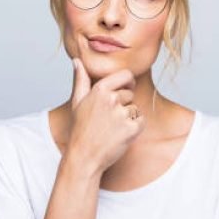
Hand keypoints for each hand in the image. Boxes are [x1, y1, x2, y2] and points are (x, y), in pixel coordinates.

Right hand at [64, 57, 145, 175]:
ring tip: (112, 128)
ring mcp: (122, 114)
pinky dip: (135, 128)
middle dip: (124, 105)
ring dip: (128, 118)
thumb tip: (77, 61)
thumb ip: (80, 80)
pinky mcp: (131, 129)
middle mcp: (111, 99)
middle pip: (130, 94)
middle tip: (108, 119)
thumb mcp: (77, 102)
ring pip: (135, 108)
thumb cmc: (80, 129)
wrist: (84, 158)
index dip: (127, 82)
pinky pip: (141, 121)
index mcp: (100, 89)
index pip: (126, 75)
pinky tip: (120, 135)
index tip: (124, 90)